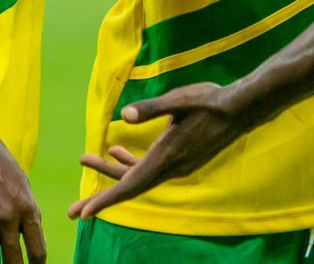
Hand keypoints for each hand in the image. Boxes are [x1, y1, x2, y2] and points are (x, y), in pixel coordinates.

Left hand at [68, 83, 250, 220]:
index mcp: (167, 156)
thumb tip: (125, 116)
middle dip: (100, 198)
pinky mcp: (179, 159)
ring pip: (137, 176)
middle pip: (129, 188)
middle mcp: (170, 167)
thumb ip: (152, 107)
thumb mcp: (180, 99)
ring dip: (111, 171)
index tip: (85, 214)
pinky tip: (116, 150)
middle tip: (73, 211)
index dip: (106, 200)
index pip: (130, 185)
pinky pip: (147, 168)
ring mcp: (175, 165)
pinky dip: (129, 162)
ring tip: (85, 160)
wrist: (241, 110)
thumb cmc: (211, 101)